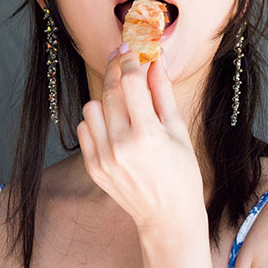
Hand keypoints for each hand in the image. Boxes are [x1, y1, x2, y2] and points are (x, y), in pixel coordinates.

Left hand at [77, 46, 205, 236]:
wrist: (167, 217)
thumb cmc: (182, 174)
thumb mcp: (178, 131)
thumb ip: (163, 93)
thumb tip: (155, 61)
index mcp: (147, 135)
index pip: (130, 82)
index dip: (130, 59)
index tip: (132, 49)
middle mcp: (121, 145)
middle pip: (109, 90)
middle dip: (115, 68)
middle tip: (122, 57)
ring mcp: (103, 158)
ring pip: (92, 107)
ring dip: (106, 97)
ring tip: (122, 101)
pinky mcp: (93, 167)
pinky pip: (84, 129)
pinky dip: (97, 120)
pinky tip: (114, 123)